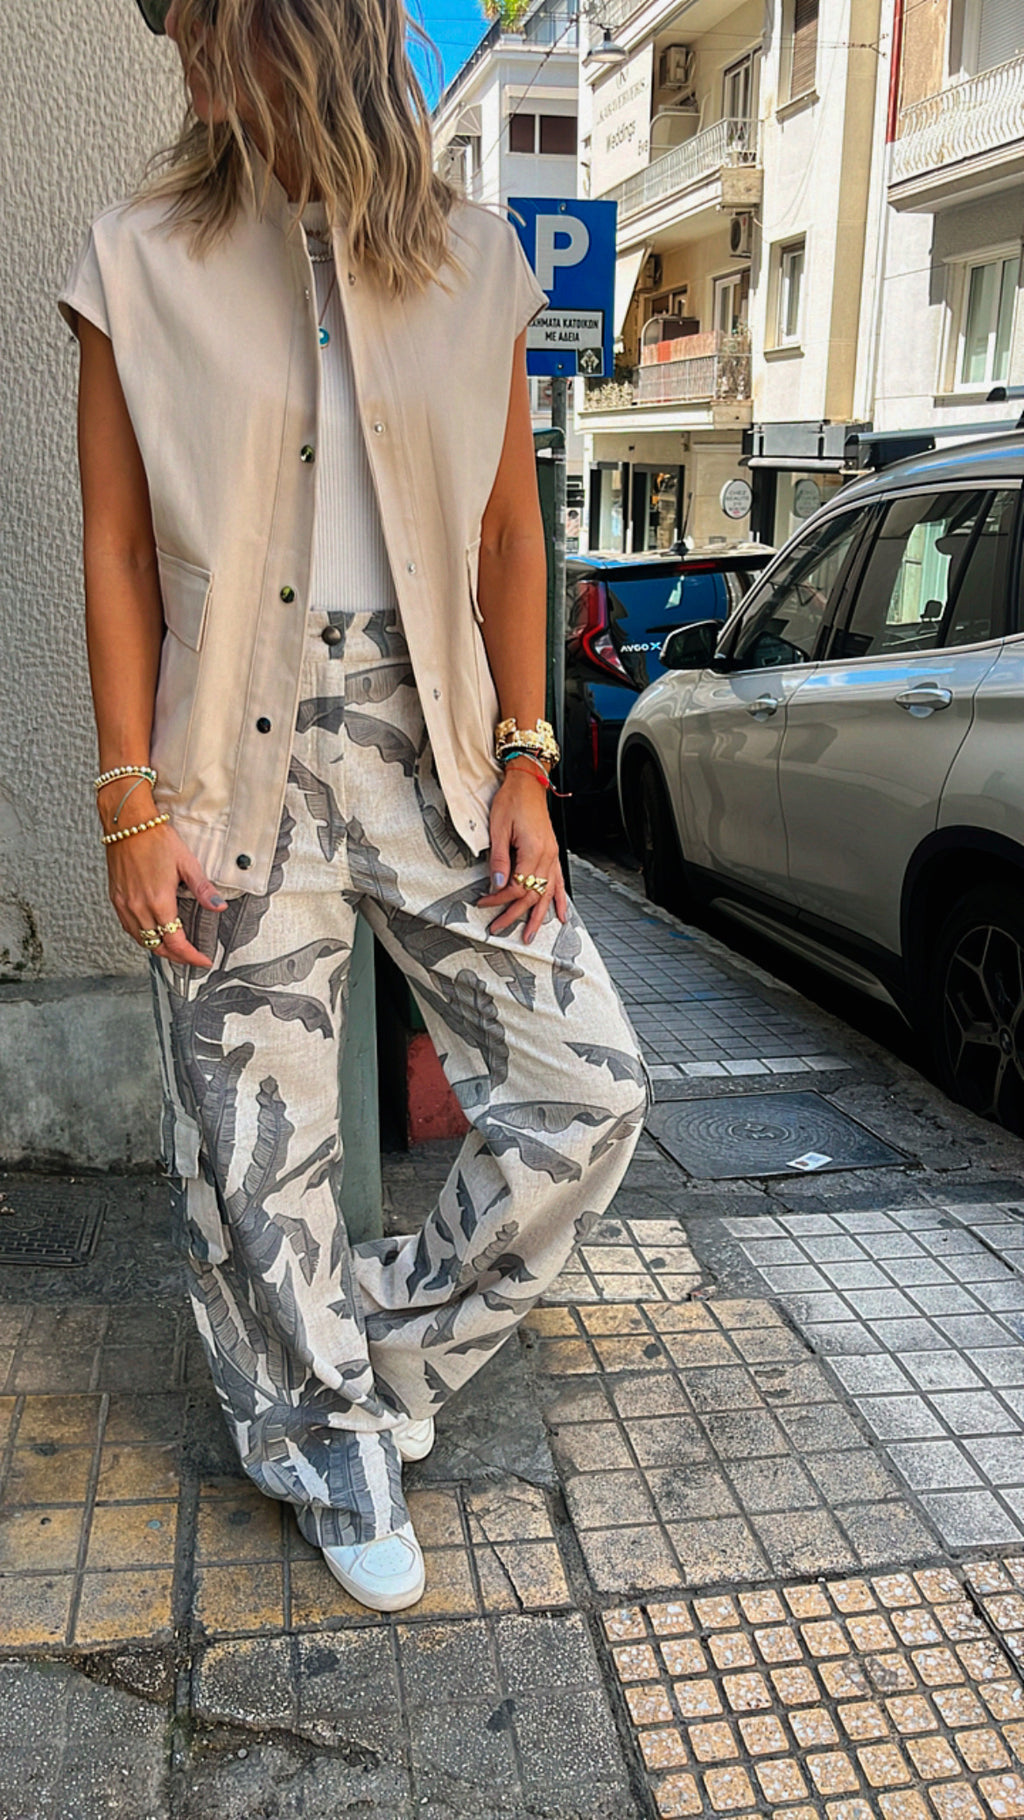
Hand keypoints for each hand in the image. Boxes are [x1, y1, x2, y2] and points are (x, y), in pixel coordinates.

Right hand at [102, 798, 226, 967]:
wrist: (127, 824)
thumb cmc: (155, 838)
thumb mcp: (186, 863)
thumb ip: (203, 889)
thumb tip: (219, 906)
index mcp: (159, 902)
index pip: (176, 942)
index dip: (191, 956)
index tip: (203, 960)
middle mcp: (139, 908)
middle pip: (158, 946)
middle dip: (176, 956)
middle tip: (191, 957)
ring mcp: (125, 905)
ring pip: (141, 940)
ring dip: (158, 948)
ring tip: (174, 948)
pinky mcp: (116, 899)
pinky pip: (128, 928)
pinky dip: (142, 937)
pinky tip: (152, 932)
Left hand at [478, 768, 567, 942]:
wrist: (528, 784)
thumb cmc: (512, 801)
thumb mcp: (498, 829)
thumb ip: (499, 859)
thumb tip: (497, 884)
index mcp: (533, 851)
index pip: (517, 886)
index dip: (499, 898)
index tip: (484, 902)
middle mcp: (547, 856)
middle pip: (532, 894)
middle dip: (514, 914)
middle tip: (498, 927)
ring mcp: (552, 856)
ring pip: (547, 894)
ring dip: (538, 916)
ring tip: (530, 934)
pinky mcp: (552, 853)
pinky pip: (559, 882)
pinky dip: (560, 900)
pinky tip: (562, 915)